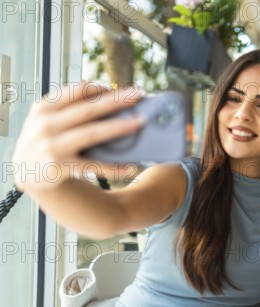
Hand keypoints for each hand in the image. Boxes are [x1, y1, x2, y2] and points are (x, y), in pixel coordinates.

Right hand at [12, 82, 141, 191]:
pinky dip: (114, 168)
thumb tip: (109, 95)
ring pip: (92, 133)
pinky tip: (130, 167)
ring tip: (139, 123)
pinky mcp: (60, 166)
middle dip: (116, 101)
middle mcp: (47, 124)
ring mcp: (53, 145)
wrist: (27, 171)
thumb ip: (70, 106)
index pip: (77, 90)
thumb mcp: (48, 117)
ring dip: (118, 127)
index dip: (101, 88)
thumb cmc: (47, 139)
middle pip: (88, 109)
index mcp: (46, 107)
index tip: (121, 90)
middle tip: (137, 95)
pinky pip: (93, 166)